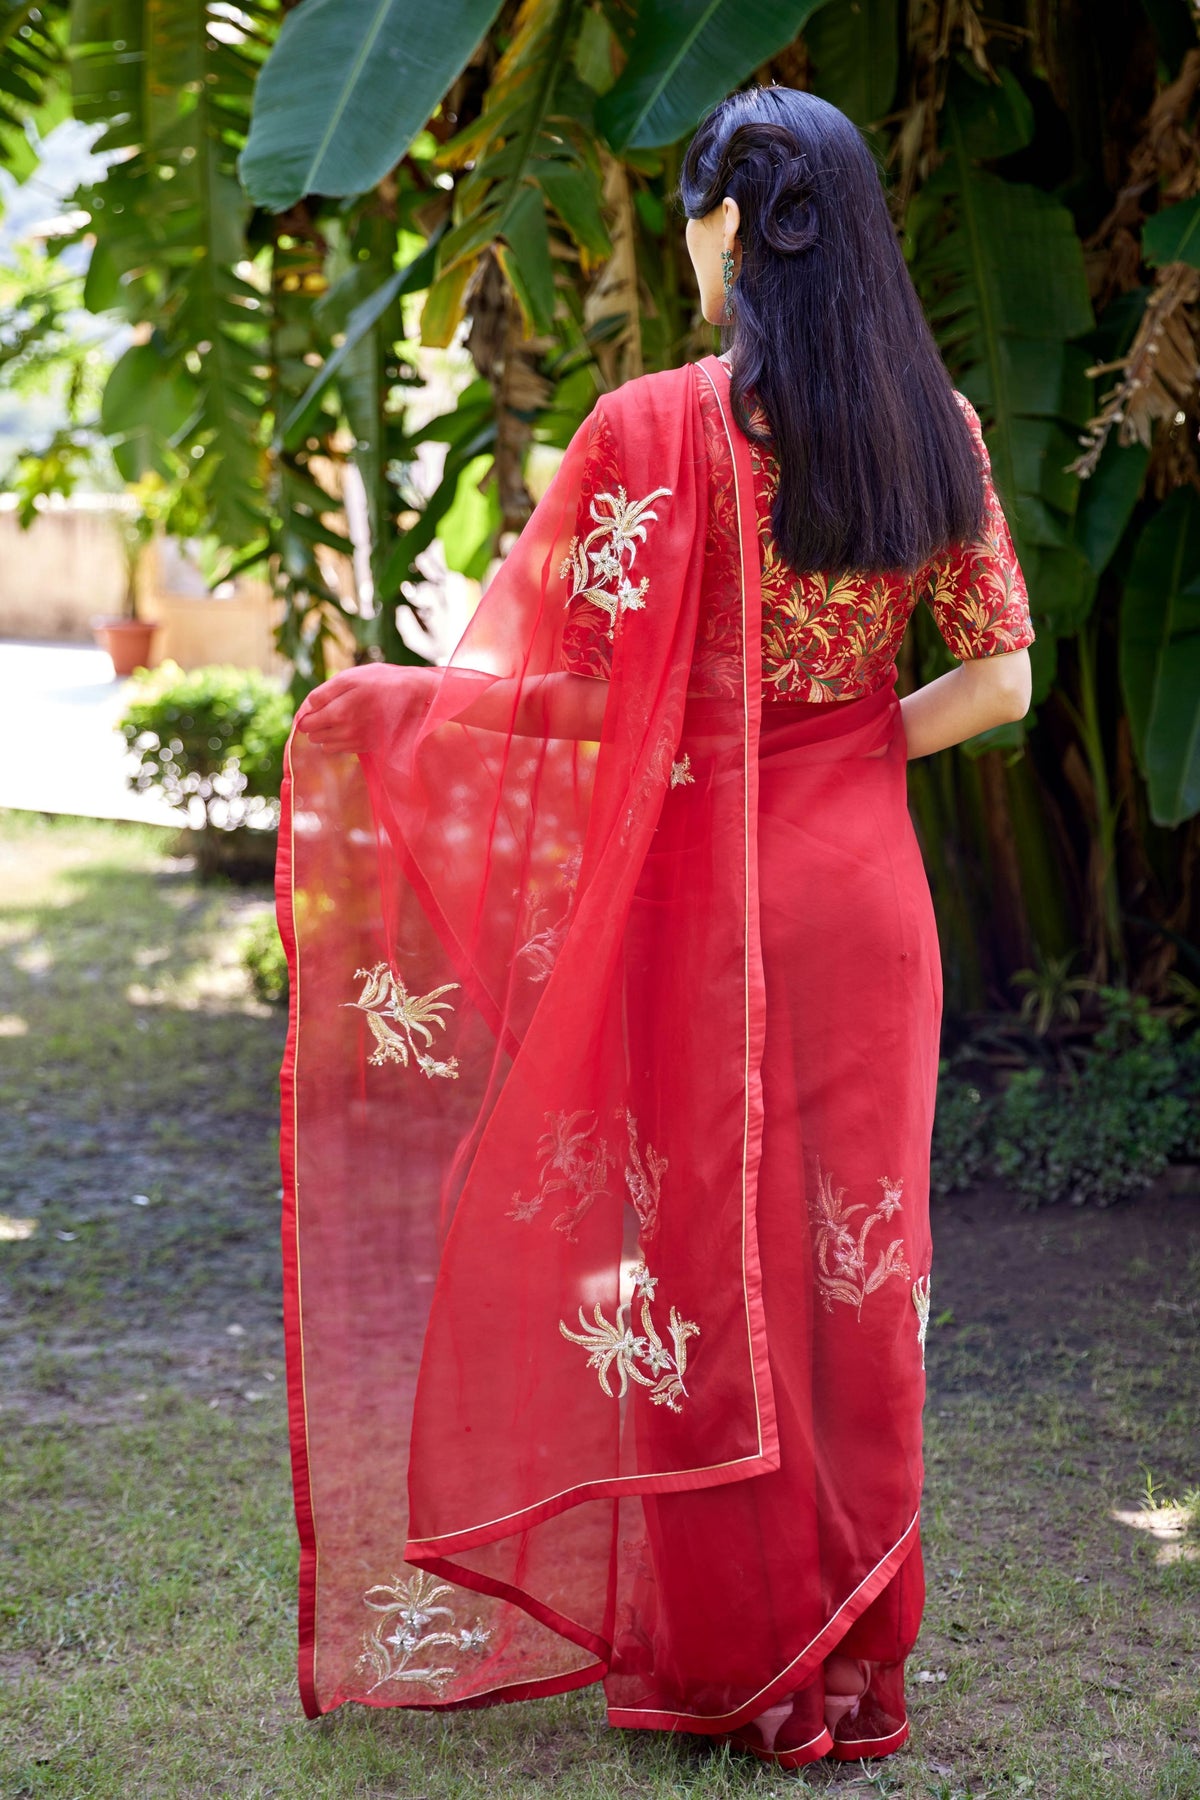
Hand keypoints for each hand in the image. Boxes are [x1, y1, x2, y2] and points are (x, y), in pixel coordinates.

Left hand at [295, 664, 440, 754]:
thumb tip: (306, 708)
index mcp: (338, 711)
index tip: (316, 706)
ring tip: (340, 718)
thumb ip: (324, 692)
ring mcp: (355, 741)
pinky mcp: (364, 747)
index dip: (306, 713)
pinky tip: (350, 726)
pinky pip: (340, 749)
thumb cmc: (380, 682)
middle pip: (312, 735)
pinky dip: (339, 740)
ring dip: (326, 733)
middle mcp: (345, 731)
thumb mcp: (350, 677)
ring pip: (324, 744)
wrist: (412, 697)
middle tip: (328, 710)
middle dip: (315, 724)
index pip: (306, 722)